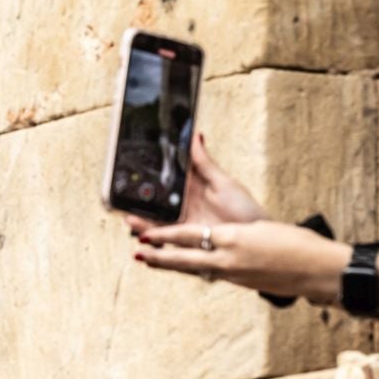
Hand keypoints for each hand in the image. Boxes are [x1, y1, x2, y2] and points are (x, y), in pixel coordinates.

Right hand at [125, 134, 264, 236]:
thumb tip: (194, 135)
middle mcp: (182, 207)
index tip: (133, 171)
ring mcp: (181, 225)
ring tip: (129, 217)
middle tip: (123, 197)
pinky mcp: (182, 242)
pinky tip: (140, 234)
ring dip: (139, 220)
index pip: (164, 180)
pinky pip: (161, 239)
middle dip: (136, 200)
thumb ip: (204, 163)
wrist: (255, 243)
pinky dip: (149, 236)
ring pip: (153, 221)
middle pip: (153, 202)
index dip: (148, 176)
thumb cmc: (246, 212)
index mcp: (191, 190)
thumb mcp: (224, 183)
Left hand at [133, 218, 350, 302]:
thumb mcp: (261, 228)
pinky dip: (194, 269)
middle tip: (136, 254)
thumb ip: (236, 233)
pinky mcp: (240, 283)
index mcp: (233, 239)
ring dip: (170, 264)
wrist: (320, 271)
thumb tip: (222, 237)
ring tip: (147, 260)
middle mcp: (228, 259)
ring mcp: (233, 274)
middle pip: (183, 258)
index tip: (144, 236)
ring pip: (194, 268)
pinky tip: (183, 267)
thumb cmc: (298, 244)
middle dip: (158, 256)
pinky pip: (210, 274)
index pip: (190, 236)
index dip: (165, 235)